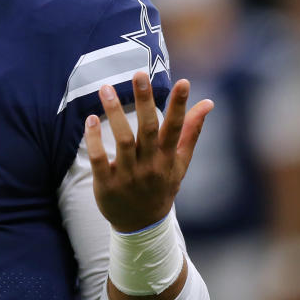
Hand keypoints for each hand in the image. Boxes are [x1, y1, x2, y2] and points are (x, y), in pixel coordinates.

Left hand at [84, 72, 212, 232]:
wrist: (141, 226)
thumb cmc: (161, 186)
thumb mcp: (180, 163)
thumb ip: (191, 132)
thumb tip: (208, 103)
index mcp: (168, 158)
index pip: (176, 128)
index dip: (180, 106)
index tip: (183, 82)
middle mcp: (150, 165)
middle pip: (148, 129)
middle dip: (144, 101)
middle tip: (138, 73)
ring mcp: (128, 175)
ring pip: (122, 140)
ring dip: (114, 113)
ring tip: (106, 88)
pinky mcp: (107, 184)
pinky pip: (100, 159)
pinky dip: (95, 140)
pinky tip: (91, 119)